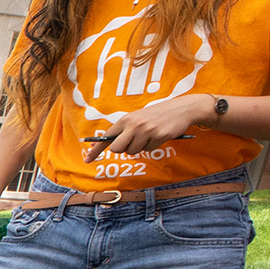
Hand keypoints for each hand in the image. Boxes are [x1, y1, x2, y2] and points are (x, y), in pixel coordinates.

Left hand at [95, 92, 219, 157]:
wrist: (181, 109)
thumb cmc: (156, 115)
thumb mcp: (137, 118)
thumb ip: (124, 130)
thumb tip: (108, 145)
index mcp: (126, 119)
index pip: (106, 137)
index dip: (96, 150)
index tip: (88, 159)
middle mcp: (134, 125)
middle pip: (117, 149)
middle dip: (123, 149)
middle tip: (133, 142)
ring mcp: (147, 131)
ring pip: (133, 151)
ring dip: (140, 147)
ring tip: (149, 135)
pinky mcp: (159, 136)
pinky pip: (149, 150)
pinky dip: (152, 146)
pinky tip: (158, 135)